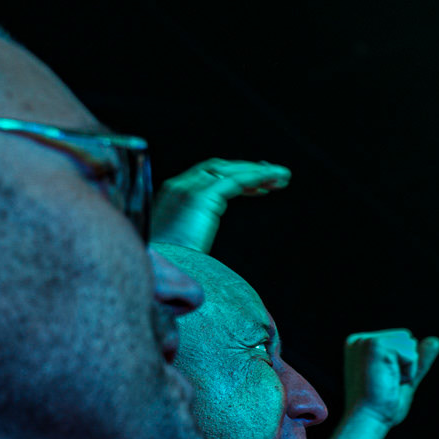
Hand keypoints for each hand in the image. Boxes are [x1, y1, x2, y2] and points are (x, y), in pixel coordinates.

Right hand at [149, 158, 290, 252]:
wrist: (157, 270)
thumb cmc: (167, 265)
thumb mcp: (178, 244)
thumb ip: (190, 234)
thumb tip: (198, 245)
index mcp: (170, 196)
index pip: (205, 175)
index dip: (232, 175)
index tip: (256, 183)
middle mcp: (178, 186)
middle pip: (218, 168)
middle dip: (248, 168)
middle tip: (273, 174)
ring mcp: (187, 189)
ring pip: (228, 171)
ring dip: (258, 171)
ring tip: (282, 177)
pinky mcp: (200, 198)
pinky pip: (235, 181)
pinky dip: (256, 177)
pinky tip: (273, 180)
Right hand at [345, 329, 438, 427]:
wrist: (369, 420)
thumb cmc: (382, 406)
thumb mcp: (405, 378)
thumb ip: (419, 359)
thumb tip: (436, 340)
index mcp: (361, 345)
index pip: (400, 340)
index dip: (401, 364)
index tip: (383, 381)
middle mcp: (360, 339)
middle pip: (406, 338)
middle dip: (406, 362)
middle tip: (386, 382)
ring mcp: (366, 341)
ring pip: (410, 343)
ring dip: (407, 367)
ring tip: (387, 381)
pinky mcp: (376, 345)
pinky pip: (411, 352)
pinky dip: (408, 370)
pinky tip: (390, 381)